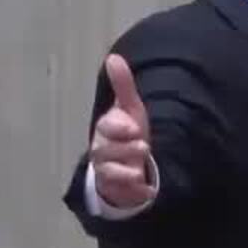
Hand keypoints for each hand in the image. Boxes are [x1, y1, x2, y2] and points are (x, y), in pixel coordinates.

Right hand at [90, 54, 155, 208]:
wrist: (127, 163)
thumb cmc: (127, 132)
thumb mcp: (130, 108)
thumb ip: (123, 85)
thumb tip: (113, 57)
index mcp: (105, 128)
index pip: (107, 126)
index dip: (119, 127)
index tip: (135, 128)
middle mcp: (100, 148)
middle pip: (105, 149)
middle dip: (124, 148)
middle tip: (143, 145)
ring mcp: (104, 169)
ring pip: (110, 170)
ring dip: (128, 168)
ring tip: (141, 167)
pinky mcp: (112, 188)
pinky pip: (120, 190)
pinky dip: (135, 190)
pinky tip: (147, 188)